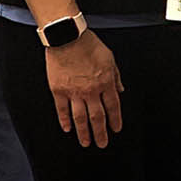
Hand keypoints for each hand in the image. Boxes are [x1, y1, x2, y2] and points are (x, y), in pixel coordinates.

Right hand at [45, 30, 124, 147]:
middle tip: (102, 144)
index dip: (115, 120)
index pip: (113, 107)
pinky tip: (67, 129)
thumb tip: (120, 89)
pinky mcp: (59, 90)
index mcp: (106, 82)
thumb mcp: (110, 58)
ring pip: (80, 118)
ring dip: (84, 132)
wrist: (67, 37)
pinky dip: (65, 120)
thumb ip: (115, 76)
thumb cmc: (89, 45)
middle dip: (101, 133)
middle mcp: (91, 91)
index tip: (115, 129)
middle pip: (98, 117)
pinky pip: (62, 110)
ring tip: (86, 143)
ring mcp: (74, 92)